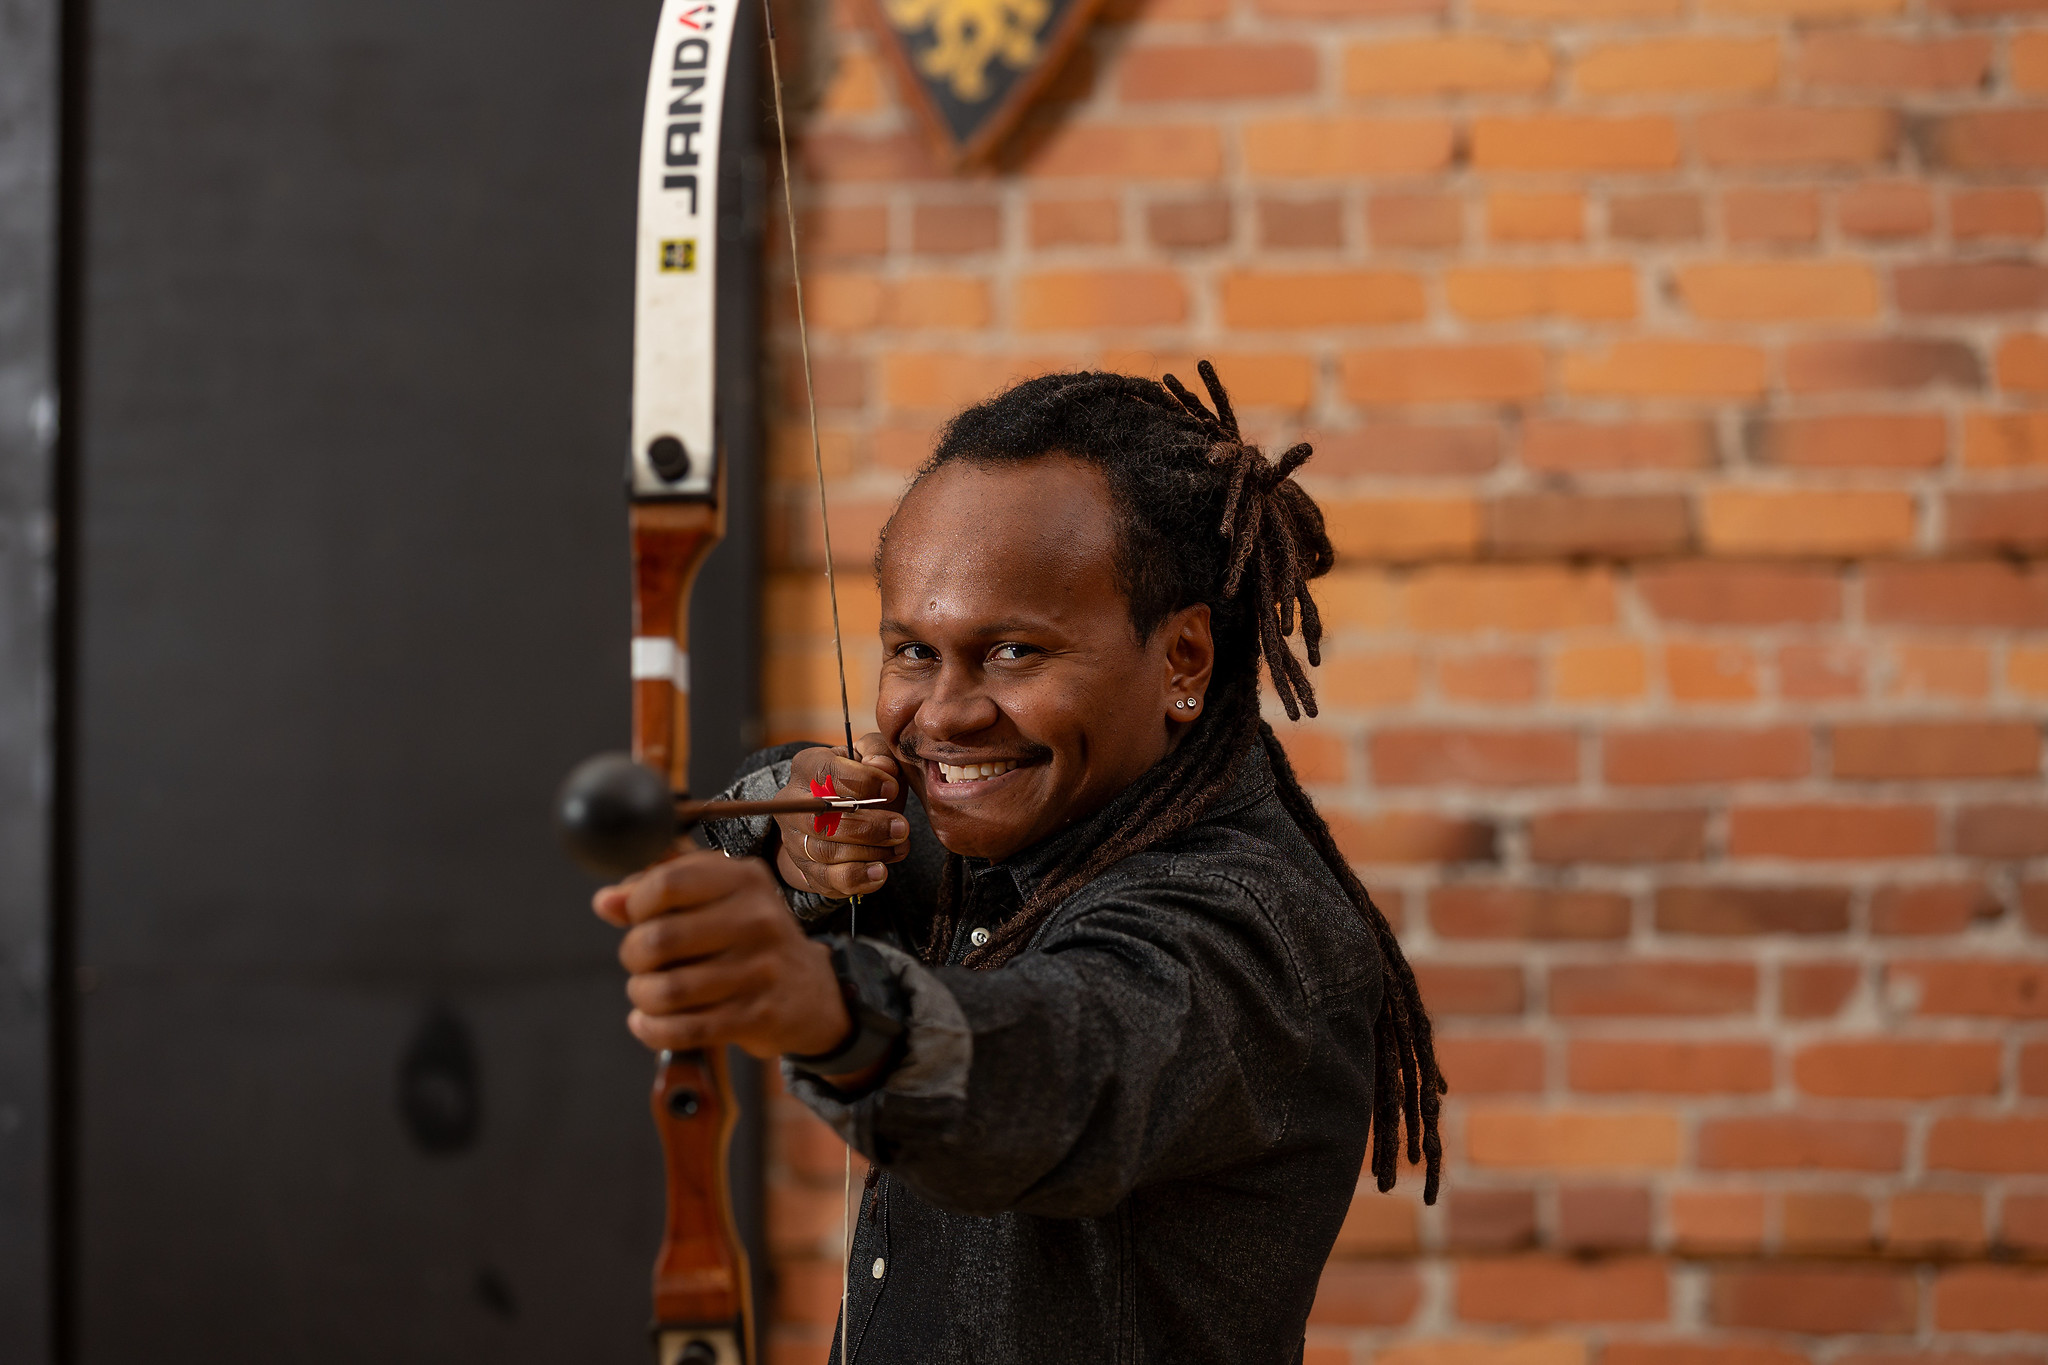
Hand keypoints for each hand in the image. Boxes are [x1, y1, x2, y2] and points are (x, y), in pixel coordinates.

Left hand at [592, 851, 852, 1058]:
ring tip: (646, 993)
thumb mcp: (718, 898)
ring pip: (667, 990)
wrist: (811, 993)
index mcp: (745, 879)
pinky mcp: (757, 1016)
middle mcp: (758, 919)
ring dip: (642, 996)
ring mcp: (760, 970)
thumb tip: (606, 902)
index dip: (635, 903)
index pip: (667, 883)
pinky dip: (652, 1029)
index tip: (636, 917)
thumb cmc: (749, 938)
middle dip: (634, 956)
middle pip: (659, 940)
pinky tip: (648, 1022)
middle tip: (641, 962)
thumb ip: (660, 889)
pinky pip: (683, 1029)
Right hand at [776, 735, 908, 898]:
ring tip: (899, 847)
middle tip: (902, 828)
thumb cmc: (862, 781)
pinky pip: (827, 879)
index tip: (892, 790)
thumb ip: (880, 754)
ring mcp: (795, 838)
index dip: (864, 782)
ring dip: (869, 852)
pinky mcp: (805, 868)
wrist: (842, 815)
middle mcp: (792, 803)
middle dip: (869, 826)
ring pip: (826, 852)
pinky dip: (857, 879)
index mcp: (807, 766)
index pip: (828, 772)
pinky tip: (881, 872)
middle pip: (822, 818)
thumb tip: (883, 768)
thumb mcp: (872, 757)